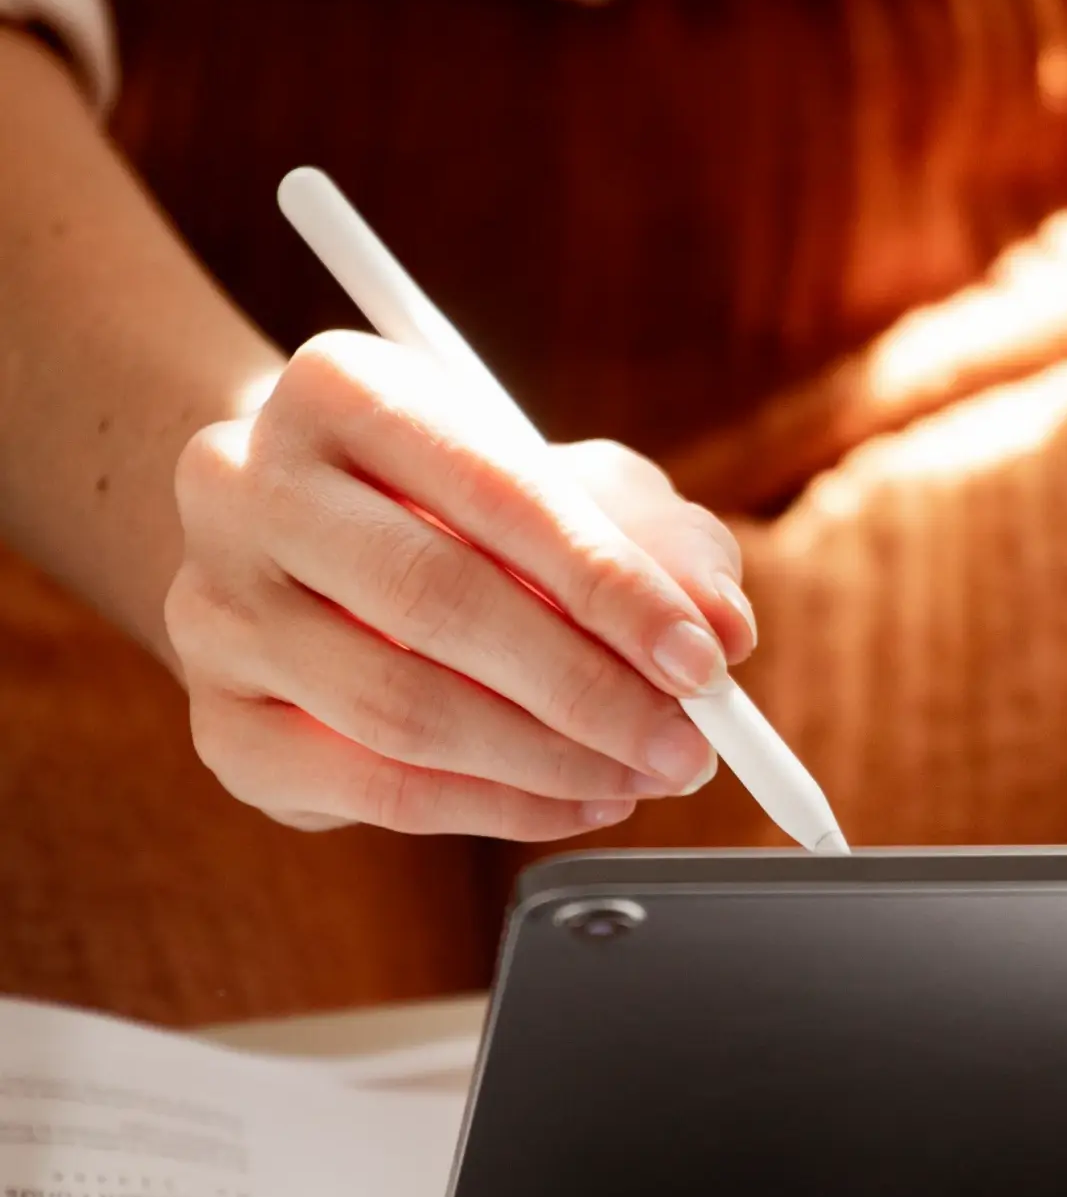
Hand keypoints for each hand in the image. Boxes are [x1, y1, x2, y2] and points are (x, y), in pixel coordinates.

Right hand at [166, 331, 755, 838]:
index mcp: (339, 386)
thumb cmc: (466, 510)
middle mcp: (246, 484)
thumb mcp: (577, 489)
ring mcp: (215, 610)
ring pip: (400, 709)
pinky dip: (497, 810)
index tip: (703, 658)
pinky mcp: (220, 726)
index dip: (609, 584)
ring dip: (549, 761)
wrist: (308, 557)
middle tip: (689, 743)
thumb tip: (721, 624)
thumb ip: (662, 543)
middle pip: (432, 600)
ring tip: (644, 775)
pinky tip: (575, 802)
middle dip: (587, 688)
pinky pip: (374, 791)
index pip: (490, 488)